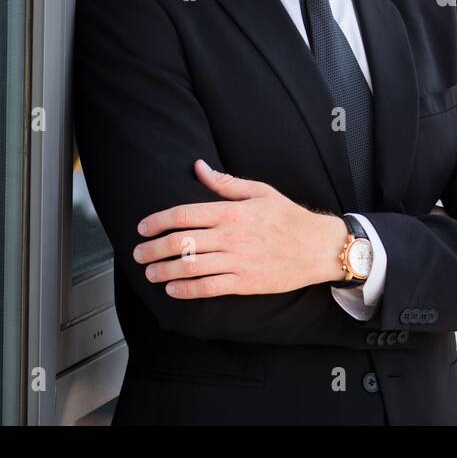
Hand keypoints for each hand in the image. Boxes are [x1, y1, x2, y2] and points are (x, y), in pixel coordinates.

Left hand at [132, 159, 346, 298]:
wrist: (318, 247)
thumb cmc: (289, 217)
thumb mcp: (260, 192)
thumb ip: (225, 182)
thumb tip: (198, 167)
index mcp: (232, 211)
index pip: (184, 214)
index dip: (157, 221)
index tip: (143, 228)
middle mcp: (231, 235)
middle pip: (179, 242)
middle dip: (152, 249)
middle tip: (138, 253)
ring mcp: (237, 260)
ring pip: (188, 267)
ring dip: (163, 271)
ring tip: (150, 273)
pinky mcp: (244, 282)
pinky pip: (208, 287)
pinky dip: (185, 290)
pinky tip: (172, 290)